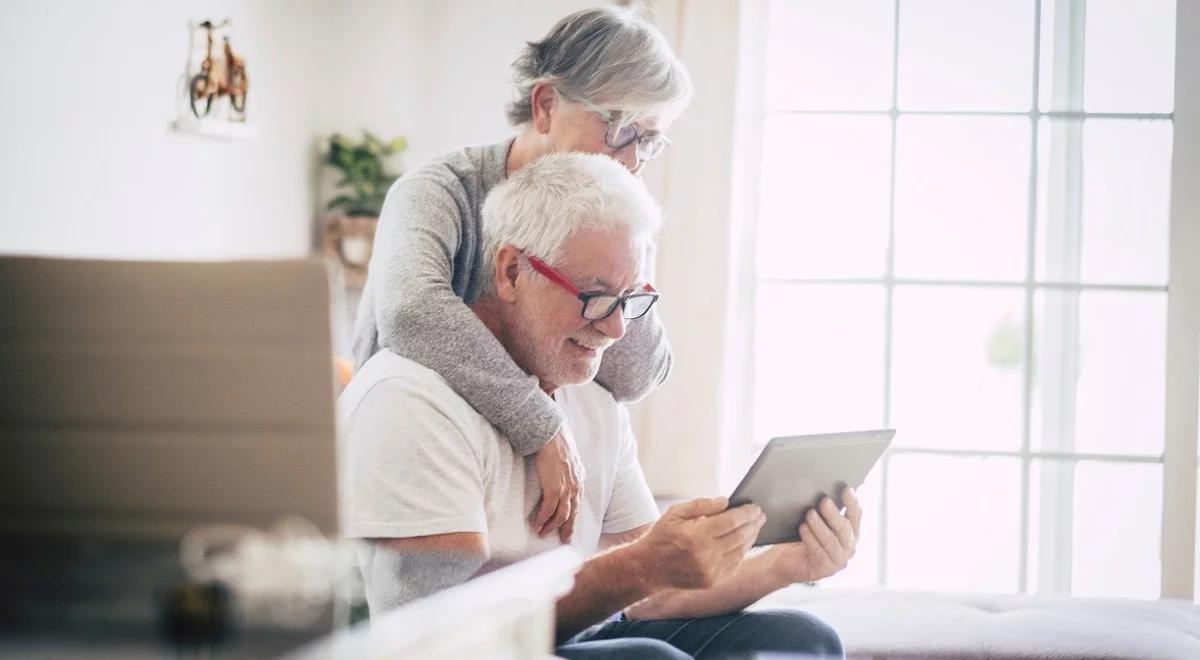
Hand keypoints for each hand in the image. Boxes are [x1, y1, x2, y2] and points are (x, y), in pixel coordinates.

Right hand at [531, 427, 583, 541]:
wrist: (552, 434)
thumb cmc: (557, 442)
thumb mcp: (568, 458)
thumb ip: (567, 469)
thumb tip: (561, 473)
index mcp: (579, 479)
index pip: (577, 503)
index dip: (573, 517)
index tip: (569, 528)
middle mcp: (575, 486)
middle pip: (572, 513)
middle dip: (567, 528)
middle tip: (563, 540)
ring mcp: (566, 488)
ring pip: (561, 514)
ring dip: (552, 526)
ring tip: (543, 533)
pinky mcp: (554, 488)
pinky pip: (549, 509)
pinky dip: (543, 519)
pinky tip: (537, 525)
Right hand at [630, 496, 764, 589]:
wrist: (649, 568)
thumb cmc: (662, 535)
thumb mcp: (675, 512)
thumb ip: (701, 504)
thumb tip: (726, 501)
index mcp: (696, 535)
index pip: (732, 521)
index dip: (747, 513)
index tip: (755, 507)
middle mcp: (706, 555)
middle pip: (740, 536)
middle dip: (753, 523)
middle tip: (760, 515)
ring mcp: (710, 571)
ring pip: (740, 551)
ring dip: (751, 537)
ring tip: (755, 526)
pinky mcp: (712, 582)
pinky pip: (735, 565)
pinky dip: (742, 552)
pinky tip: (744, 542)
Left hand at [766, 487, 860, 583]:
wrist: (785, 561)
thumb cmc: (802, 537)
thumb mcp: (815, 522)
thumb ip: (823, 511)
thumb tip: (821, 490)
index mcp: (850, 533)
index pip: (856, 516)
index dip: (852, 502)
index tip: (846, 489)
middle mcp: (848, 547)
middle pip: (845, 529)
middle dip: (833, 514)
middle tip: (823, 501)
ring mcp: (838, 561)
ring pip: (831, 541)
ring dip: (820, 526)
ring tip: (810, 514)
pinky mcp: (824, 570)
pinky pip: (819, 552)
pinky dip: (810, 539)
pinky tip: (803, 528)